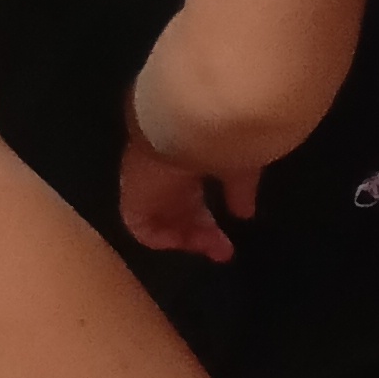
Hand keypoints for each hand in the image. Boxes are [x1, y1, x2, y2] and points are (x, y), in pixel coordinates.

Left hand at [119, 120, 259, 262]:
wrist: (180, 126)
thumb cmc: (213, 141)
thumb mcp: (236, 166)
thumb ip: (240, 191)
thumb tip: (246, 214)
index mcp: (184, 162)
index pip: (192, 196)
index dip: (207, 217)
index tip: (227, 231)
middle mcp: (162, 176)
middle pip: (180, 213)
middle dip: (204, 234)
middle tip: (226, 251)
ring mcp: (146, 188)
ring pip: (165, 222)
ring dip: (190, 239)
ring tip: (214, 249)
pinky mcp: (132, 200)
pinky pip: (143, 229)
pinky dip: (163, 240)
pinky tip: (186, 241)